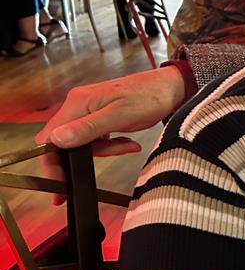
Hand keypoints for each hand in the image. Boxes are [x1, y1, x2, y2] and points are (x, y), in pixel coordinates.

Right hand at [35, 68, 185, 202]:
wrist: (170, 88)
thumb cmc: (150, 96)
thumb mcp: (120, 115)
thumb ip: (88, 128)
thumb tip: (58, 140)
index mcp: (78, 102)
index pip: (49, 137)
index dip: (51, 161)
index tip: (60, 181)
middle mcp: (79, 105)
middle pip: (65, 141)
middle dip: (83, 156)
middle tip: (100, 164)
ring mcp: (89, 111)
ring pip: (83, 142)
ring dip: (105, 150)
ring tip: (127, 145)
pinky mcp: (100, 117)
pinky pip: (97, 138)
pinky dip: (112, 145)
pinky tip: (128, 142)